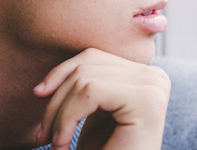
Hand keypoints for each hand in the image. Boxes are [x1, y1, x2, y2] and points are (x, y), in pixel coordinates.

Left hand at [33, 48, 169, 149]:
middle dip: (56, 97)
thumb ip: (86, 84)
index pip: (94, 56)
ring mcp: (154, 85)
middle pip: (88, 62)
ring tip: (57, 141)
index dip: (60, 75)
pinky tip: (66, 143)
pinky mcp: (146, 99)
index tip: (40, 103)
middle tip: (45, 135)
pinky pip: (90, 90)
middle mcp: (155, 76)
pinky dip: (67, 118)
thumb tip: (51, 76)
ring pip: (85, 77)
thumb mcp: (92, 115)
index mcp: (146, 76)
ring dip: (59, 112)